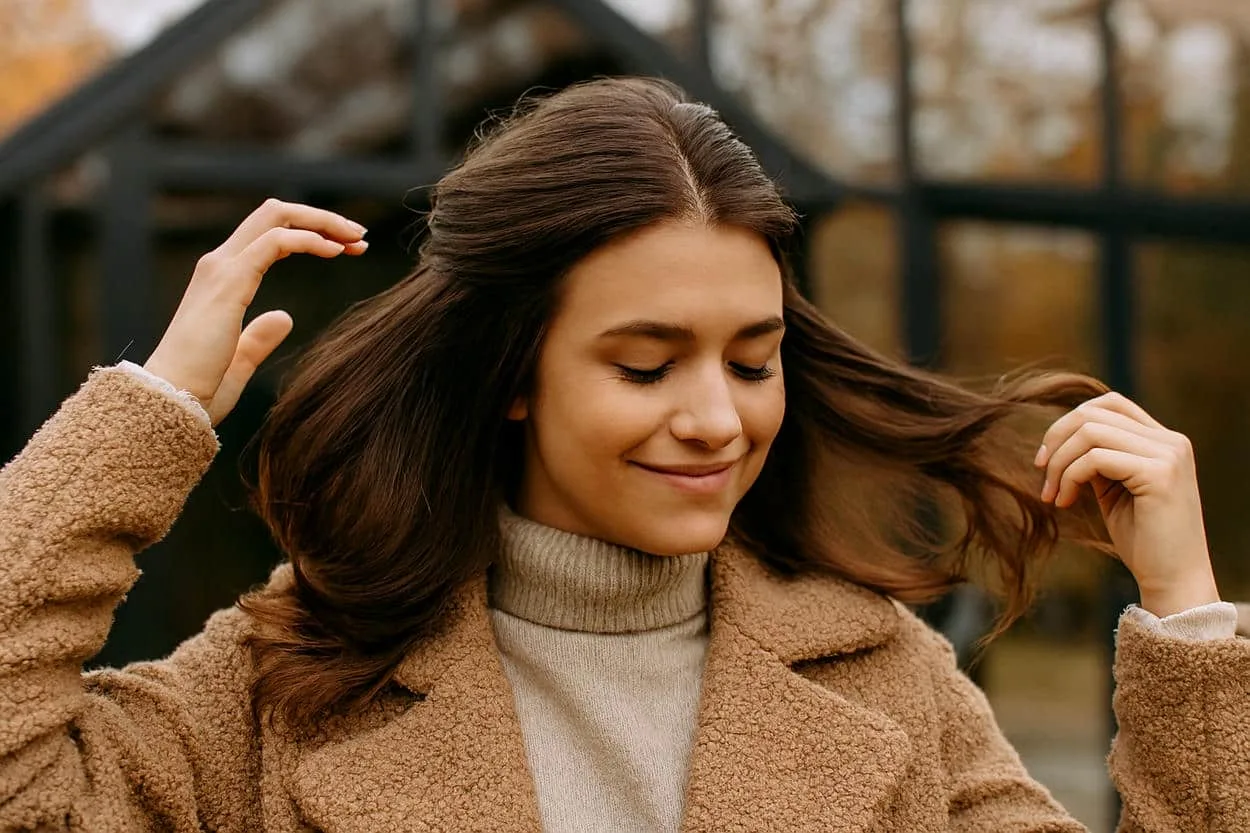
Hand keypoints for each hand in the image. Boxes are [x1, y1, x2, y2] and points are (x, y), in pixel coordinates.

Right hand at [143, 199, 367, 425]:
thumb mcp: (239, 360)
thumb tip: (283, 318)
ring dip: (323, 223)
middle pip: (274, 214)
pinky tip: (335, 251)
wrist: (171, 400)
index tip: (347, 248)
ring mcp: (222, 269)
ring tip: (357, 240)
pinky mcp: (229, 281)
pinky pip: (276, 242)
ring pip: (277, 217)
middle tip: (359, 235)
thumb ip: (258, 338)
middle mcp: (220, 264)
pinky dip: (309, 239)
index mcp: (222, 280)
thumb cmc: (199, 388)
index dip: (310, 232)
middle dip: (321, 218)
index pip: (269, 234)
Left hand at [1035, 392, 1219, 617]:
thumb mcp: (1115, 489)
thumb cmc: (1143, 539)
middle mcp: (1171, 441)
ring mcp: (1168, 455)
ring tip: (1053, 495)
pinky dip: (1070, 477)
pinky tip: (1065, 502)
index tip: (1046, 459)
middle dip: (1056, 441)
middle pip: (1093, 413)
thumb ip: (1098, 458)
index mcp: (1164, 441)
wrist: (1174, 580)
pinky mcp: (1159, 474)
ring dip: (1060, 463)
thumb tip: (1061, 436)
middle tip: (1043, 476)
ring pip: (1090, 432)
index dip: (1069, 423)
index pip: (1109, 404)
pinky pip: (1094, 458)